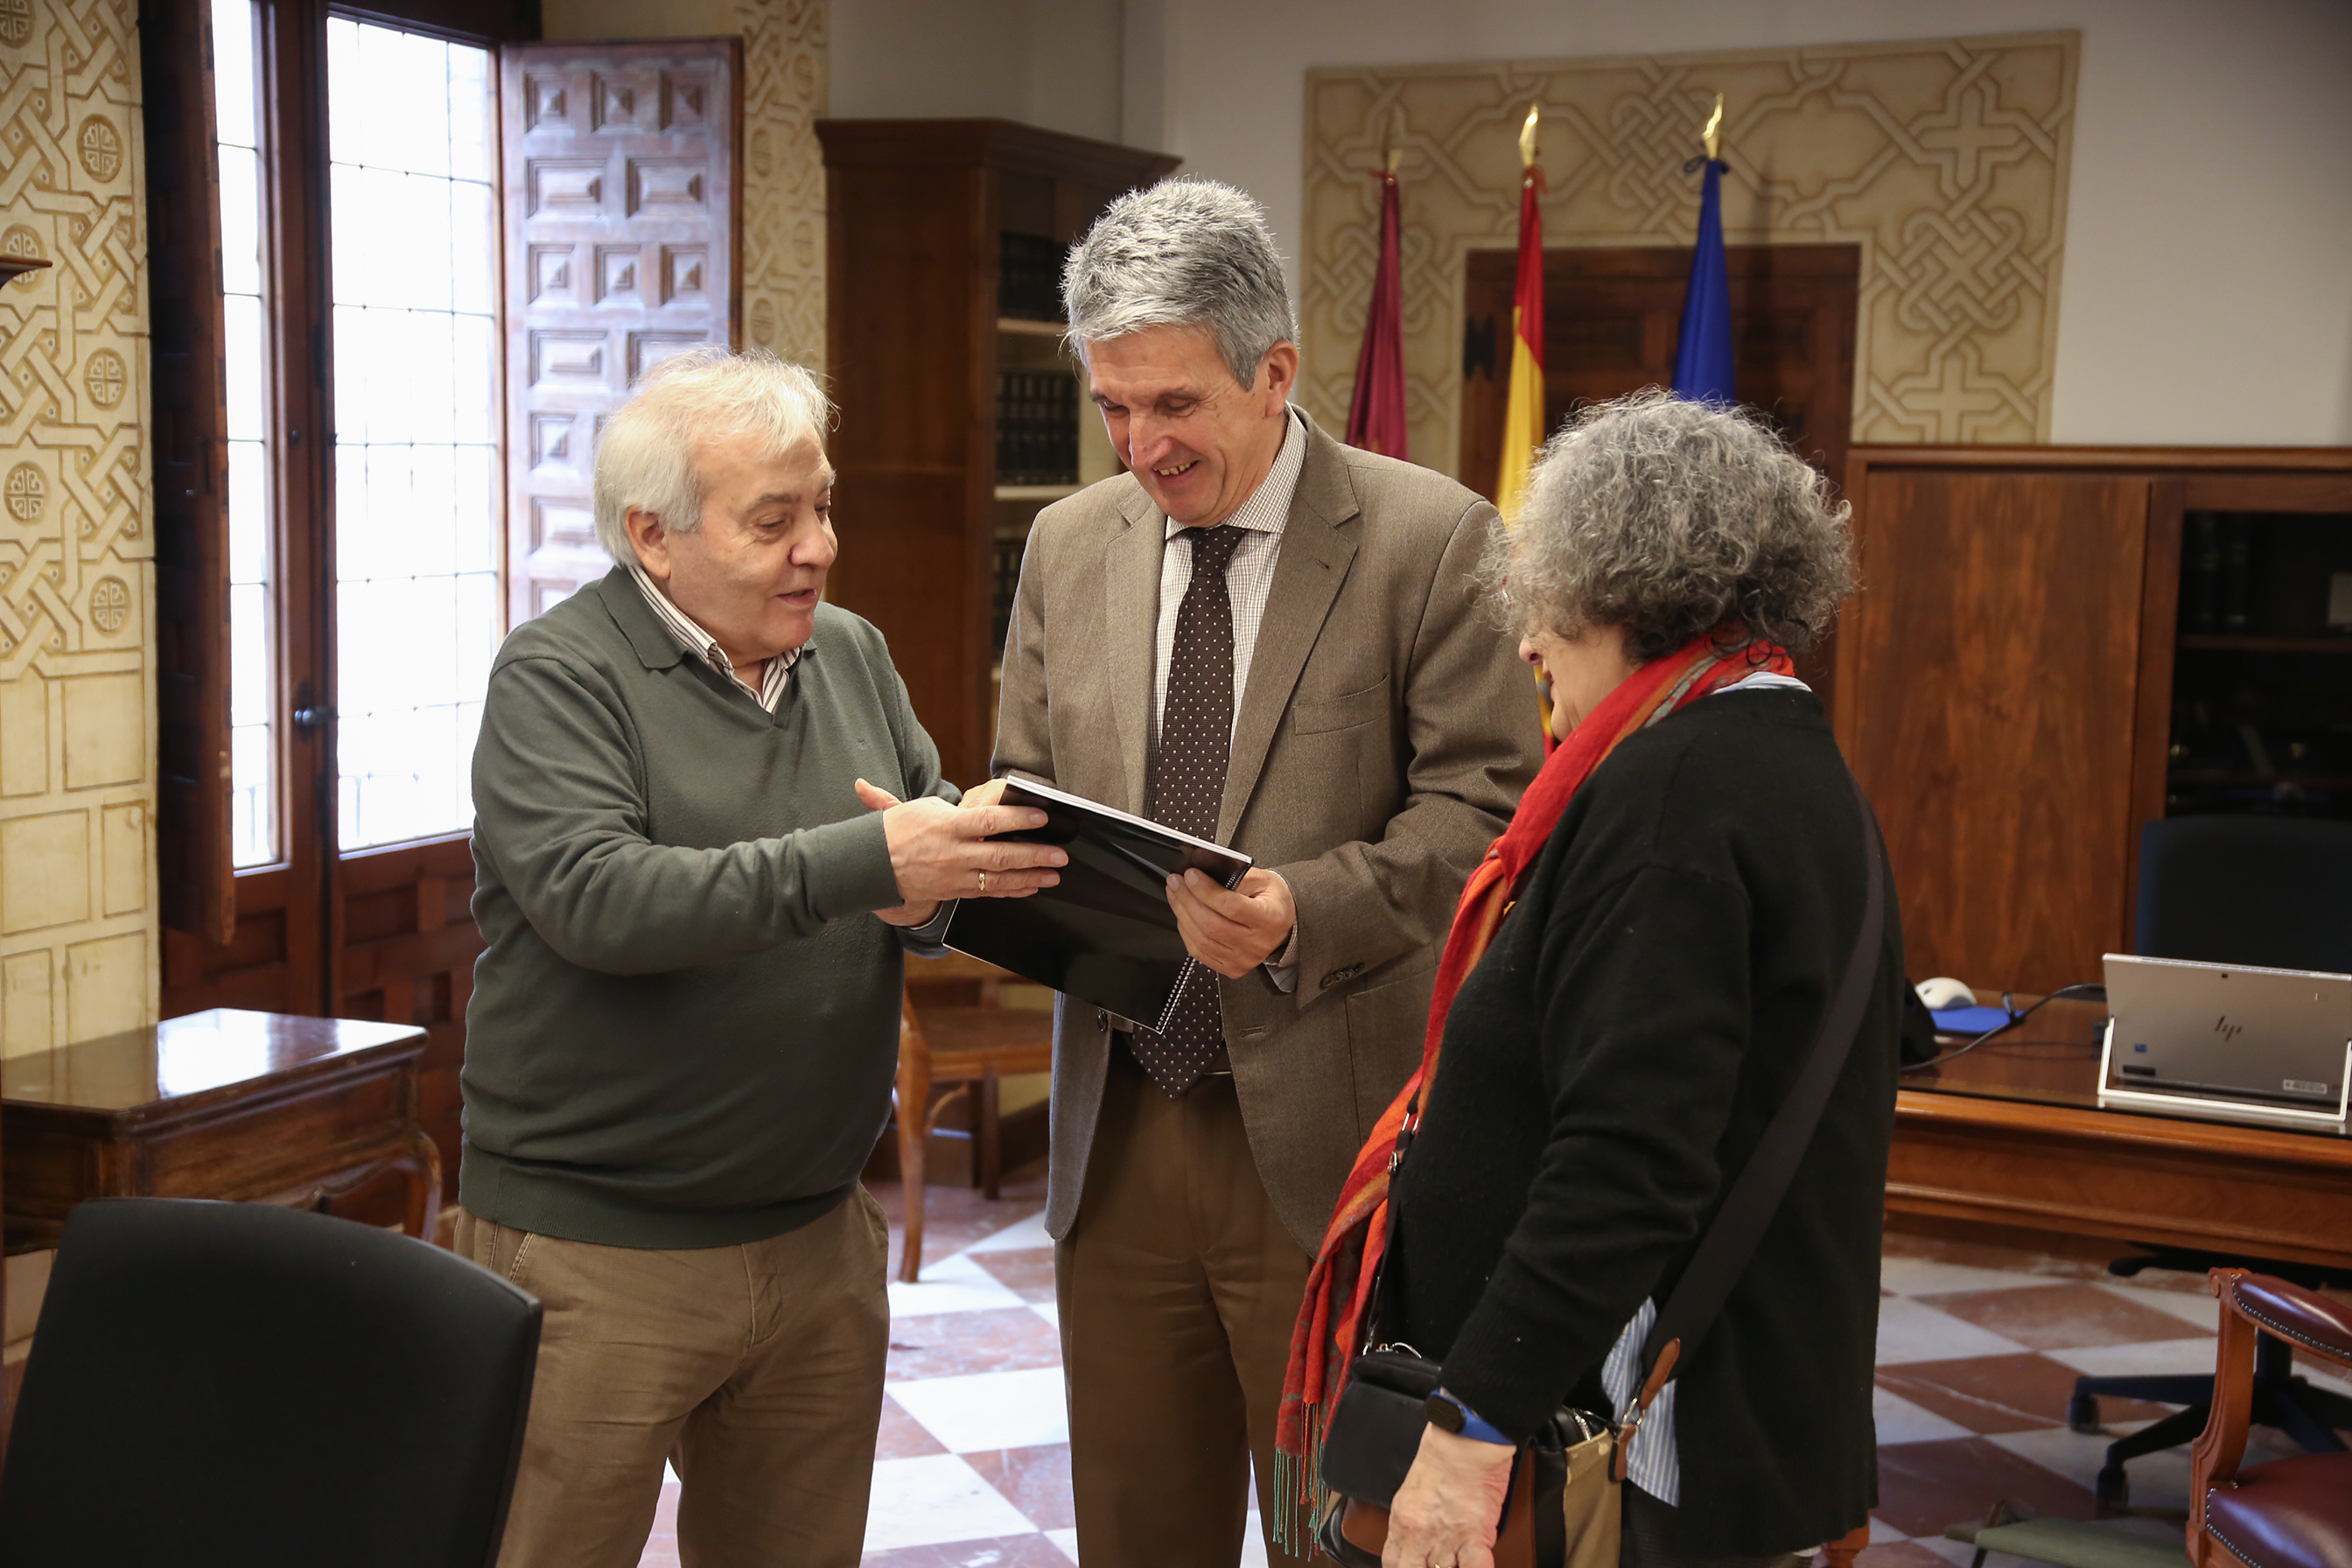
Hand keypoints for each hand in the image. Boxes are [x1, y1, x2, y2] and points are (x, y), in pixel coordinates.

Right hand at [853, 779, 1065, 917]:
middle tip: (1060, 855)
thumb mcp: (914, 806)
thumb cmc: (894, 832)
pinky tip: (1031, 888)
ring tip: (1054, 875)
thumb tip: (971, 790)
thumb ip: (944, 802)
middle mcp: (954, 853)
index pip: (988, 821)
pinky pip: (988, 893)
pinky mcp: (955, 891)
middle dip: (1034, 856)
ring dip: (1030, 877)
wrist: (870, 867)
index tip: (1041, 816)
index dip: (1017, 819)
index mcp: (947, 826)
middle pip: (1001, 855)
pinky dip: (1012, 891)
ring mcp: (955, 876)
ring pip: (999, 879)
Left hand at [1165, 866, 1293, 977]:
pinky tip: (1182, 914)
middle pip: (1211, 925)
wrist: (1282, 924)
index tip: (1191, 875)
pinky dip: (1186, 931)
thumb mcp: (1263, 879)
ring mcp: (1243, 960)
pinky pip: (1199, 952)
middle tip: (1175, 881)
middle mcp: (1257, 944)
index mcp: (1269, 919)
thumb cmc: (1271, 900)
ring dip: (1182, 914)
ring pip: (1201, 940)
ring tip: (1175, 894)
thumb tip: (1204, 868)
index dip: (1206, 890)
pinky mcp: (1231, 968)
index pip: (1231, 906)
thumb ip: (1236, 875)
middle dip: (1187, 900)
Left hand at [1381, 1424, 1513, 1567]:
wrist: (1464, 1438)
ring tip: (1455, 1558)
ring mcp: (1446, 1538)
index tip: (1412, 1566)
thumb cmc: (1442, 1453)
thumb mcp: (1412, 1489)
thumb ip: (1413, 1517)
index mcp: (1402, 1520)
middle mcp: (1419, 1534)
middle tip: (1434, 1563)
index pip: (1392, 1563)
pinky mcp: (1475, 1535)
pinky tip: (1473, 1563)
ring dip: (1450, 1567)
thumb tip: (1419, 1535)